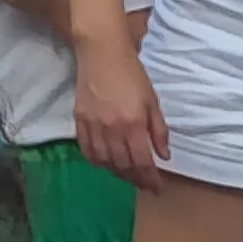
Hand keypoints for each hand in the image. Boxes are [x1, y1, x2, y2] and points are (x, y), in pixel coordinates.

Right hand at [71, 39, 169, 187]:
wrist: (102, 54)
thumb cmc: (132, 75)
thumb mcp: (152, 101)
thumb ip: (158, 130)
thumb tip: (163, 156)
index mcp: (134, 124)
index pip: (143, 161)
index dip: (151, 179)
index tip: (157, 187)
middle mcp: (112, 129)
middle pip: (123, 165)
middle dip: (135, 179)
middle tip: (143, 184)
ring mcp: (93, 125)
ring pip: (104, 161)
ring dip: (117, 172)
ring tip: (126, 175)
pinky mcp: (79, 120)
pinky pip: (86, 149)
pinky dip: (96, 160)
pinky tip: (104, 162)